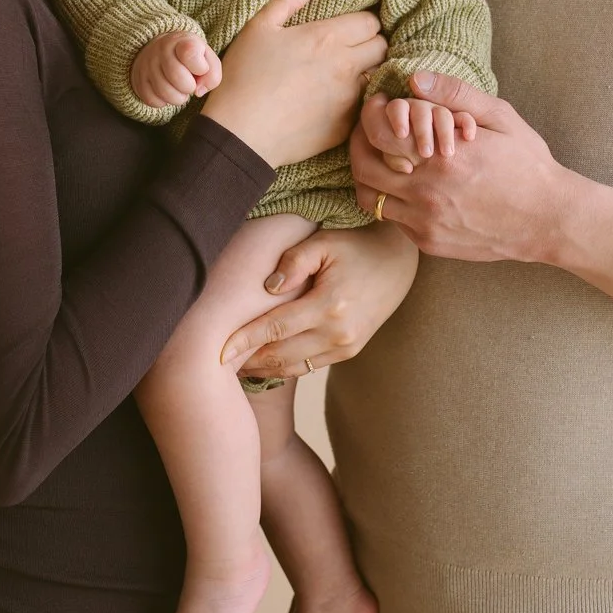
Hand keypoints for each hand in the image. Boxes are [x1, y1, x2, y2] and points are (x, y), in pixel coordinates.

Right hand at [131, 32, 221, 106]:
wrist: (160, 50)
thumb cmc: (189, 57)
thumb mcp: (206, 58)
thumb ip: (212, 74)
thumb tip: (198, 92)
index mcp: (181, 41)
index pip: (190, 53)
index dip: (200, 67)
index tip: (201, 68)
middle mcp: (161, 50)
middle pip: (177, 77)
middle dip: (189, 87)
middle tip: (190, 84)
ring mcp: (147, 65)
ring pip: (165, 93)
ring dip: (179, 98)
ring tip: (180, 90)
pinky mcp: (139, 80)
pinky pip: (153, 100)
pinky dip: (164, 102)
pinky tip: (168, 92)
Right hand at [201, 0, 385, 169]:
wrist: (239, 134)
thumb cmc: (243, 77)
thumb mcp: (258, 28)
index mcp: (327, 37)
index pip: (370, 21)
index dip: (362, 22)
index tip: (349, 27)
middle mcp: (346, 66)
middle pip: (381, 46)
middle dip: (371, 43)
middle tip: (352, 48)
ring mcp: (349, 98)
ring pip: (377, 76)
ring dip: (368, 71)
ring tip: (347, 74)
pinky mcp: (346, 126)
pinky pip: (364, 105)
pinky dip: (357, 99)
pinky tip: (336, 100)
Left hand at [219, 222, 418, 379]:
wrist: (397, 262)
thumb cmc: (357, 245)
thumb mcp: (324, 243)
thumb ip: (294, 261)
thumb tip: (268, 287)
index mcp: (330, 305)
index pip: (275, 328)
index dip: (243, 341)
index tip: (216, 350)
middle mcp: (338, 333)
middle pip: (280, 355)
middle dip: (246, 361)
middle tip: (214, 363)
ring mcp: (346, 346)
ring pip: (293, 367)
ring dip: (262, 369)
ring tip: (233, 366)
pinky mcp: (349, 351)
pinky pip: (309, 366)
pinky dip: (283, 367)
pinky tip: (262, 362)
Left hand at [351, 72, 566, 263]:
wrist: (548, 219)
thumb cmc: (527, 164)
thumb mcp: (499, 117)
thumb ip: (455, 94)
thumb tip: (414, 80)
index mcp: (440, 157)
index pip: (377, 136)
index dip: (368, 119)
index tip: (376, 110)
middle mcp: (426, 193)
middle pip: (363, 170)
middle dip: (359, 148)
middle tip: (367, 135)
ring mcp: (426, 222)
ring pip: (372, 200)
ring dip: (372, 179)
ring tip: (385, 162)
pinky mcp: (431, 243)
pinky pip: (395, 221)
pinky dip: (394, 202)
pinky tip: (410, 187)